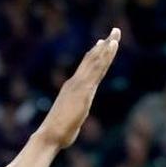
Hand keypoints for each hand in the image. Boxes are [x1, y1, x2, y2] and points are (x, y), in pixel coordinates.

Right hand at [35, 28, 120, 148]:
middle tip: (115, 31)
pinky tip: (110, 47)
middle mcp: (75, 83)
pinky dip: (104, 57)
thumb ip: (75, 114)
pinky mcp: (83, 91)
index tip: (102, 43)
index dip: (96, 56)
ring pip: (95, 61)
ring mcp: (79, 85)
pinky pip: (96, 69)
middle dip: (104, 45)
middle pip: (92, 60)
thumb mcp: (71, 120)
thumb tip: (74, 119)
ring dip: (106, 48)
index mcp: (73, 89)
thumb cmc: (58, 132)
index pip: (87, 69)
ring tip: (115, 34)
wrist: (50, 135)